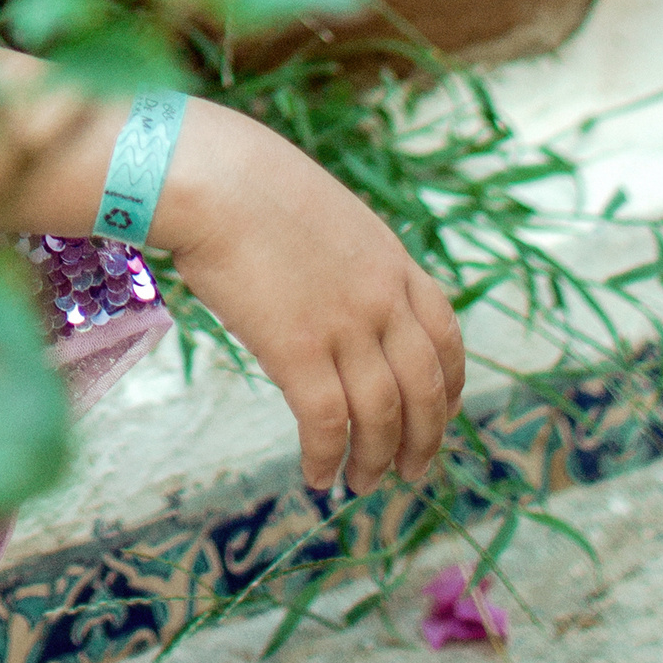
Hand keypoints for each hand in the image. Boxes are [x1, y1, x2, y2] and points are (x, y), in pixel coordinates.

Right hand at [153, 99, 464, 489]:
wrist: (212, 177)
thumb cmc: (248, 184)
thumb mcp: (326, 214)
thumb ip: (346, 258)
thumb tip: (333, 290)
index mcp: (393, 262)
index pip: (446, 337)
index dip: (450, 385)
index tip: (441, 413)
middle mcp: (382, 299)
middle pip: (424, 387)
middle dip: (423, 439)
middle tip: (409, 472)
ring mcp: (344, 325)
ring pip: (381, 415)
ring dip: (375, 459)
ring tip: (362, 484)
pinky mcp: (298, 350)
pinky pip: (326, 423)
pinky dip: (327, 457)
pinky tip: (316, 475)